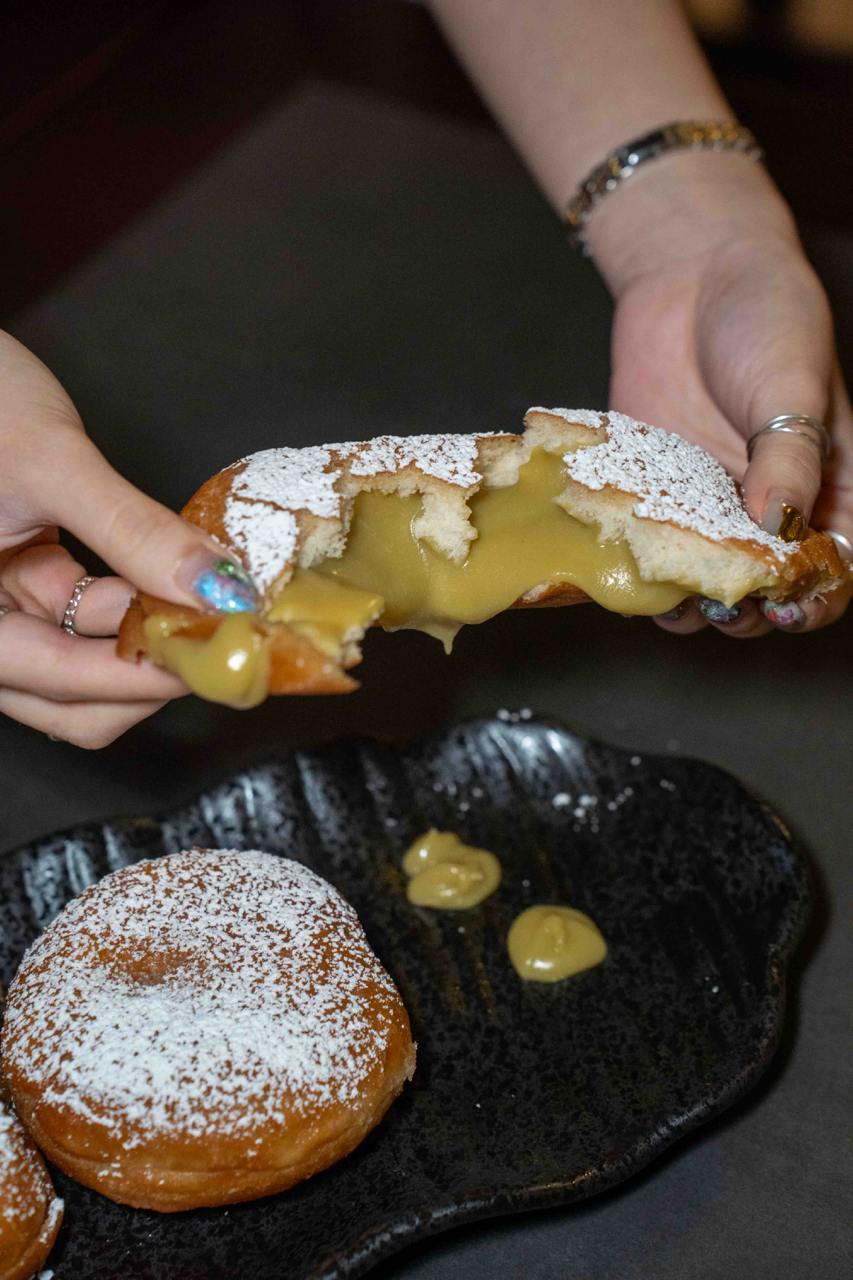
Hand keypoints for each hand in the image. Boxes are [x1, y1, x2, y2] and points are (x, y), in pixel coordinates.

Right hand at [0, 331, 258, 745]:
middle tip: (221, 637)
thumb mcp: (52, 461)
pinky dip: (131, 614)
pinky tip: (174, 586)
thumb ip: (133, 531)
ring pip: (82, 672)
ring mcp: (0, 614)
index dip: (142, 678)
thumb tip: (219, 589)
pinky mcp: (22, 592)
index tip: (219, 655)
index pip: (56, 683)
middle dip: (148, 675)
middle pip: (70, 702)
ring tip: (205, 606)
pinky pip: (83, 626)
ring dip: (145, 647)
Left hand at [588, 151, 852, 637]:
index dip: (814, 599)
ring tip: (669, 597)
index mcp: (828, 488)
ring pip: (700, 576)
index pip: (834, 567)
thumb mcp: (792, 386)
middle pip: (763, 587)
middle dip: (744, 610)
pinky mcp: (654, 490)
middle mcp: (768, 506)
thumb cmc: (767, 318)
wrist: (691, 272)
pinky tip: (622, 570)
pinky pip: (647, 542)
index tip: (784, 606)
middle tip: (720, 607)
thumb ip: (789, 459)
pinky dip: (636, 563)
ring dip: (686, 598)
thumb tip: (777, 530)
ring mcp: (708, 502)